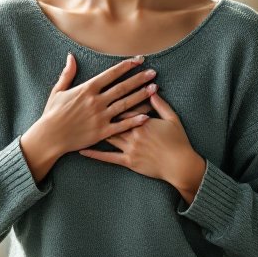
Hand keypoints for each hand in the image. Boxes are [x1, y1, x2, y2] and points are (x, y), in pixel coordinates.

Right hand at [20, 54, 158, 180]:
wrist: (49, 136)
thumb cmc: (52, 113)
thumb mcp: (58, 91)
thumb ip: (68, 74)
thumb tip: (71, 57)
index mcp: (87, 89)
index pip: (111, 74)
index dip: (126, 66)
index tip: (139, 60)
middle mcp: (96, 101)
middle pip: (122, 87)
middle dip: (139, 79)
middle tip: (153, 73)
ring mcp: (100, 117)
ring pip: (125, 104)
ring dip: (141, 96)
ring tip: (155, 88)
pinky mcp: (102, 132)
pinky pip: (122, 125)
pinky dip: (134, 120)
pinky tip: (147, 115)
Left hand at [78, 91, 205, 201]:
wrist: (180, 165)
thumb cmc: (178, 141)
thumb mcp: (172, 118)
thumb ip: (160, 104)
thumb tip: (152, 90)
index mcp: (142, 121)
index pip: (124, 105)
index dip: (114, 98)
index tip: (102, 92)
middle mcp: (133, 133)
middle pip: (112, 118)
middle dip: (99, 111)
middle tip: (84, 105)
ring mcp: (129, 148)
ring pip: (107, 135)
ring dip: (92, 130)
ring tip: (77, 123)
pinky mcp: (128, 161)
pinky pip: (107, 157)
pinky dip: (94, 153)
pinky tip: (82, 149)